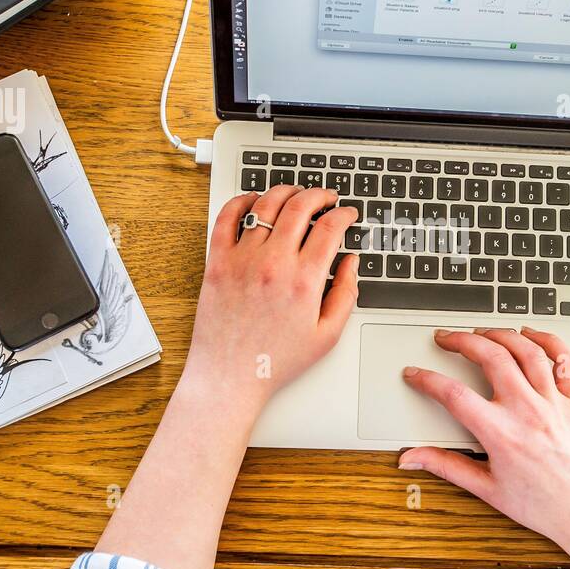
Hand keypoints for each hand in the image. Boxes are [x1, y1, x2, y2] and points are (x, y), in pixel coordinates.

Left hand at [185, 185, 359, 408]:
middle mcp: (273, 264)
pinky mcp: (218, 262)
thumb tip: (352, 262)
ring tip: (296, 194)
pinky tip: (253, 200)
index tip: (348, 214)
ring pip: (266, 205)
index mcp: (304, 281)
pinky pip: (227, 217)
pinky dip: (241, 201)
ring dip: (286, 191)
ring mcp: (242, 260)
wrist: (230, 377)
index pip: (330, 228)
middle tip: (326, 198)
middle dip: (319, 195)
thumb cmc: (275, 361)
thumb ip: (346, 293)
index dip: (344, 214)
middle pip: (300, 206)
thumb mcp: (327, 335)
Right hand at [399, 327, 569, 550]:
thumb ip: (446, 466)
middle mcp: (528, 412)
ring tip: (481, 332)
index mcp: (502, 434)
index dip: (427, 380)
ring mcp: (554, 403)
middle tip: (446, 338)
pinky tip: (531, 334)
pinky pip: (564, 361)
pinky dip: (548, 341)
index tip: (415, 374)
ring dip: (500, 334)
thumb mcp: (487, 489)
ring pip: (526, 351)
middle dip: (462, 340)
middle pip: (491, 357)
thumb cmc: (544, 505)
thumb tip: (414, 458)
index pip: (454, 395)